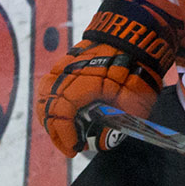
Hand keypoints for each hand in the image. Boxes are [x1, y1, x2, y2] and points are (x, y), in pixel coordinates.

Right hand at [37, 0, 176, 155]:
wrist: (135, 36)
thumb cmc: (139, 69)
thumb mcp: (136, 101)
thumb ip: (118, 123)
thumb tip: (100, 142)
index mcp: (85, 81)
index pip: (62, 112)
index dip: (65, 134)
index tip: (75, 149)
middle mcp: (69, 73)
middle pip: (48, 107)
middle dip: (57, 132)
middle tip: (70, 147)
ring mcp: (64, 67)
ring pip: (45, 97)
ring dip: (52, 120)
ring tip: (66, 136)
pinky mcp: (65, 65)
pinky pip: (50, 87)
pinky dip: (54, 106)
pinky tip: (65, 118)